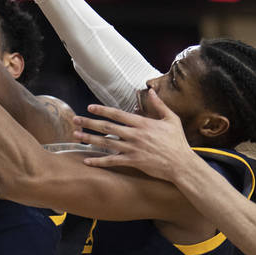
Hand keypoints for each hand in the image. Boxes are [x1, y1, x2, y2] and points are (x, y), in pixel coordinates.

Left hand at [73, 89, 192, 180]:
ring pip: (106, 143)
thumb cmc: (177, 141)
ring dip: (89, 139)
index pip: (118, 114)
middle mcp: (135, 135)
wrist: (181, 163)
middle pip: (107, 127)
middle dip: (89, 123)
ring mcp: (132, 149)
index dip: (102, 110)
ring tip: (76, 135)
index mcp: (143, 123)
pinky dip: (99, 162)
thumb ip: (159, 105)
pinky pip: (112, 161)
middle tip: (75, 119)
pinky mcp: (133, 162)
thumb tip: (150, 91)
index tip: (90, 108)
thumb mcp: (171, 119)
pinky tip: (87, 161)